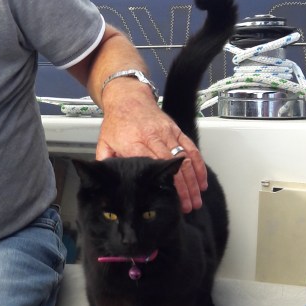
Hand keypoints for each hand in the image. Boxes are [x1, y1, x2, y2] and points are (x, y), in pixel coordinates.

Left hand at [96, 92, 206, 213]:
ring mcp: (167, 133)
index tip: (166, 199)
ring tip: (196, 200)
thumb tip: (104, 182)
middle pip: (171, 164)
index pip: (150, 163)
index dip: (161, 181)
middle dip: (182, 188)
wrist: (128, 98)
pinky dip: (199, 166)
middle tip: (187, 206)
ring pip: (185, 159)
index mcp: (134, 142)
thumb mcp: (104, 142)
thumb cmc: (117, 122)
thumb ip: (105, 162)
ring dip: (193, 181)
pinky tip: (202, 181)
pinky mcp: (176, 130)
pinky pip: (191, 149)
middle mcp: (153, 137)